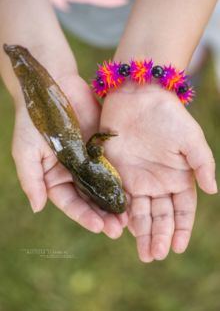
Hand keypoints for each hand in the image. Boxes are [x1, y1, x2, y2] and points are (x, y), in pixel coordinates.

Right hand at [12, 73, 126, 238]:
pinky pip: (116, 167)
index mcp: (55, 177)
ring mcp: (91, 161)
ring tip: (130, 219)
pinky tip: (135, 193)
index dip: (84, 216)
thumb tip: (37, 208)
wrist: (54, 86)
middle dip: (103, 215)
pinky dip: (124, 182)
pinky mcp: (104, 148)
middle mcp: (74, 173)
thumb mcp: (25, 151)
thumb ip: (31, 180)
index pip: (70, 203)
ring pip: (106, 187)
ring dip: (117, 203)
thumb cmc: (34, 120)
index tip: (99, 227)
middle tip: (118, 230)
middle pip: (91, 200)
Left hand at [100, 83, 216, 260]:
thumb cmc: (168, 116)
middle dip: (160, 236)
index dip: (182, 229)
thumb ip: (203, 164)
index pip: (183, 210)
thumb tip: (213, 190)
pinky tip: (124, 231)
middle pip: (161, 216)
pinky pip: (121, 199)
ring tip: (144, 253)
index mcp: (179, 177)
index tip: (178, 248)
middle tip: (155, 256)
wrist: (137, 97)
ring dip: (142, 233)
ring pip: (142, 212)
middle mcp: (159, 182)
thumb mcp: (191, 139)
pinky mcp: (118, 173)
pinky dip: (123, 216)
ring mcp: (138, 179)